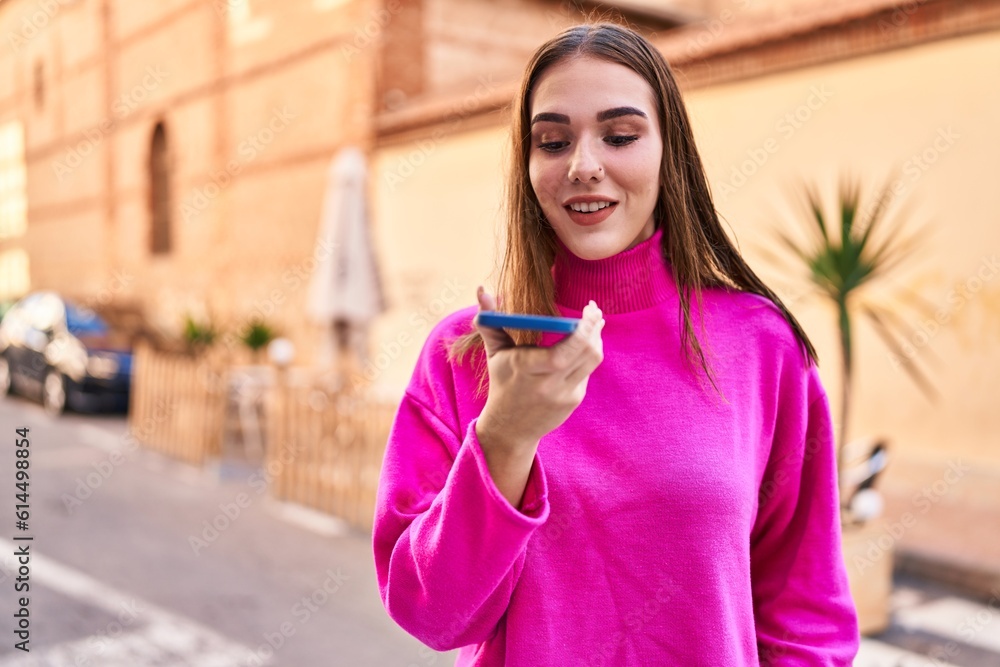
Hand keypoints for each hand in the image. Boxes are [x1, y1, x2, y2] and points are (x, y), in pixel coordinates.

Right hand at [474, 285, 604, 453]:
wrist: (509, 428)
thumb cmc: (502, 382)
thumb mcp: (494, 352)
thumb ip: (491, 320)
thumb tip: (482, 289)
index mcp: (527, 368)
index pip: (565, 351)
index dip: (584, 330)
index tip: (588, 309)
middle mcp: (549, 384)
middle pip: (587, 352)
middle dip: (594, 327)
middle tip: (593, 310)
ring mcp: (565, 394)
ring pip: (593, 360)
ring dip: (595, 338)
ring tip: (592, 323)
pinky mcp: (574, 400)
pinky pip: (587, 371)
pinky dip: (586, 354)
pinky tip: (581, 345)